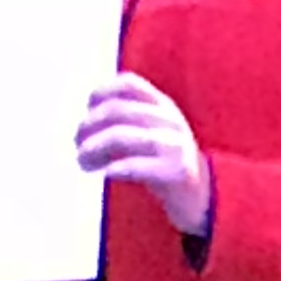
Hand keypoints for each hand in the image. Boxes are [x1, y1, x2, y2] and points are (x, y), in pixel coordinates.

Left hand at [76, 72, 213, 237]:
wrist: (203, 195)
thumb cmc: (165, 162)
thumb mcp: (150, 132)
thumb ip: (126, 122)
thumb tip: (83, 125)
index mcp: (162, 105)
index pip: (129, 84)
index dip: (102, 93)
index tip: (87, 111)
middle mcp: (169, 120)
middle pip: (117, 111)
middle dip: (89, 126)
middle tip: (77, 144)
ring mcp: (175, 145)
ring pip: (122, 136)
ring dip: (94, 148)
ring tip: (83, 162)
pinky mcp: (177, 171)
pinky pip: (138, 166)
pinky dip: (116, 168)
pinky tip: (106, 173)